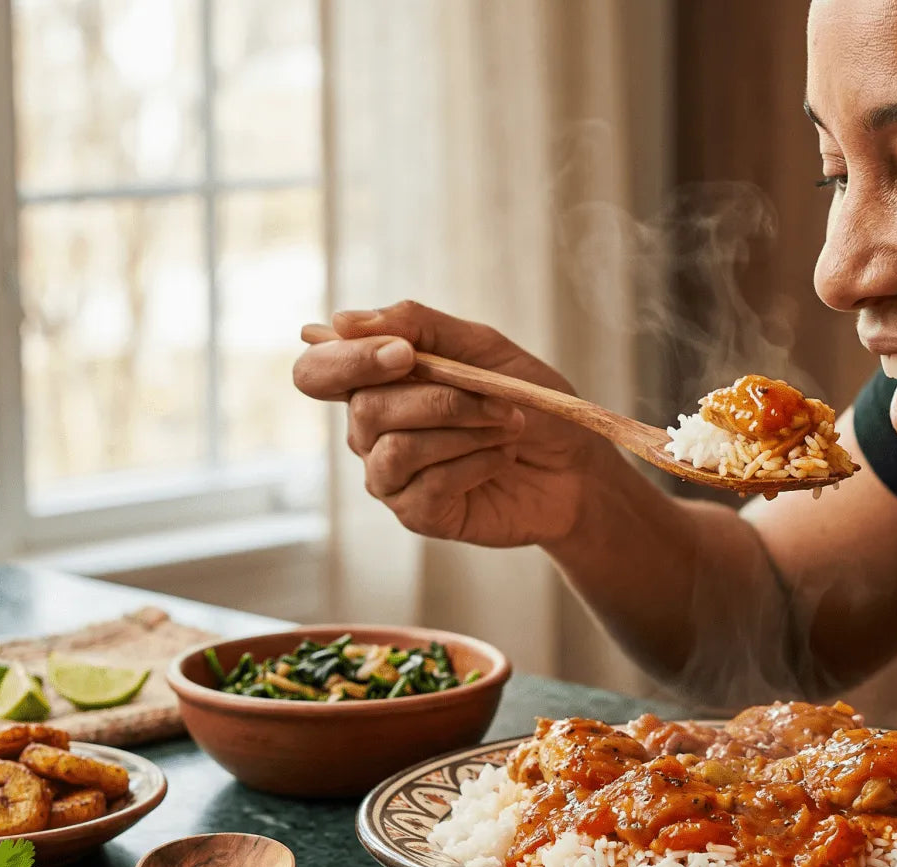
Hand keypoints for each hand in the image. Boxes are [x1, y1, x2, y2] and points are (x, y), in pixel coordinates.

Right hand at [292, 301, 617, 546]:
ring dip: (464, 431)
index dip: (349, 360)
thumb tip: (343, 322)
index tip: (405, 354)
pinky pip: (428, 486)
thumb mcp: (483, 350)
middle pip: (366, 409)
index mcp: (377, 384)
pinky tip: (502, 460)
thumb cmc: (529, 404)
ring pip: (396, 449)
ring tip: (510, 427)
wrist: (576, 466)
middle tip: (500, 401)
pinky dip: (476, 464)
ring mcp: (392, 478)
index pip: (319, 371)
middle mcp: (372, 432)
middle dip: (441, 399)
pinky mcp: (420, 514)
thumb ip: (419, 328)